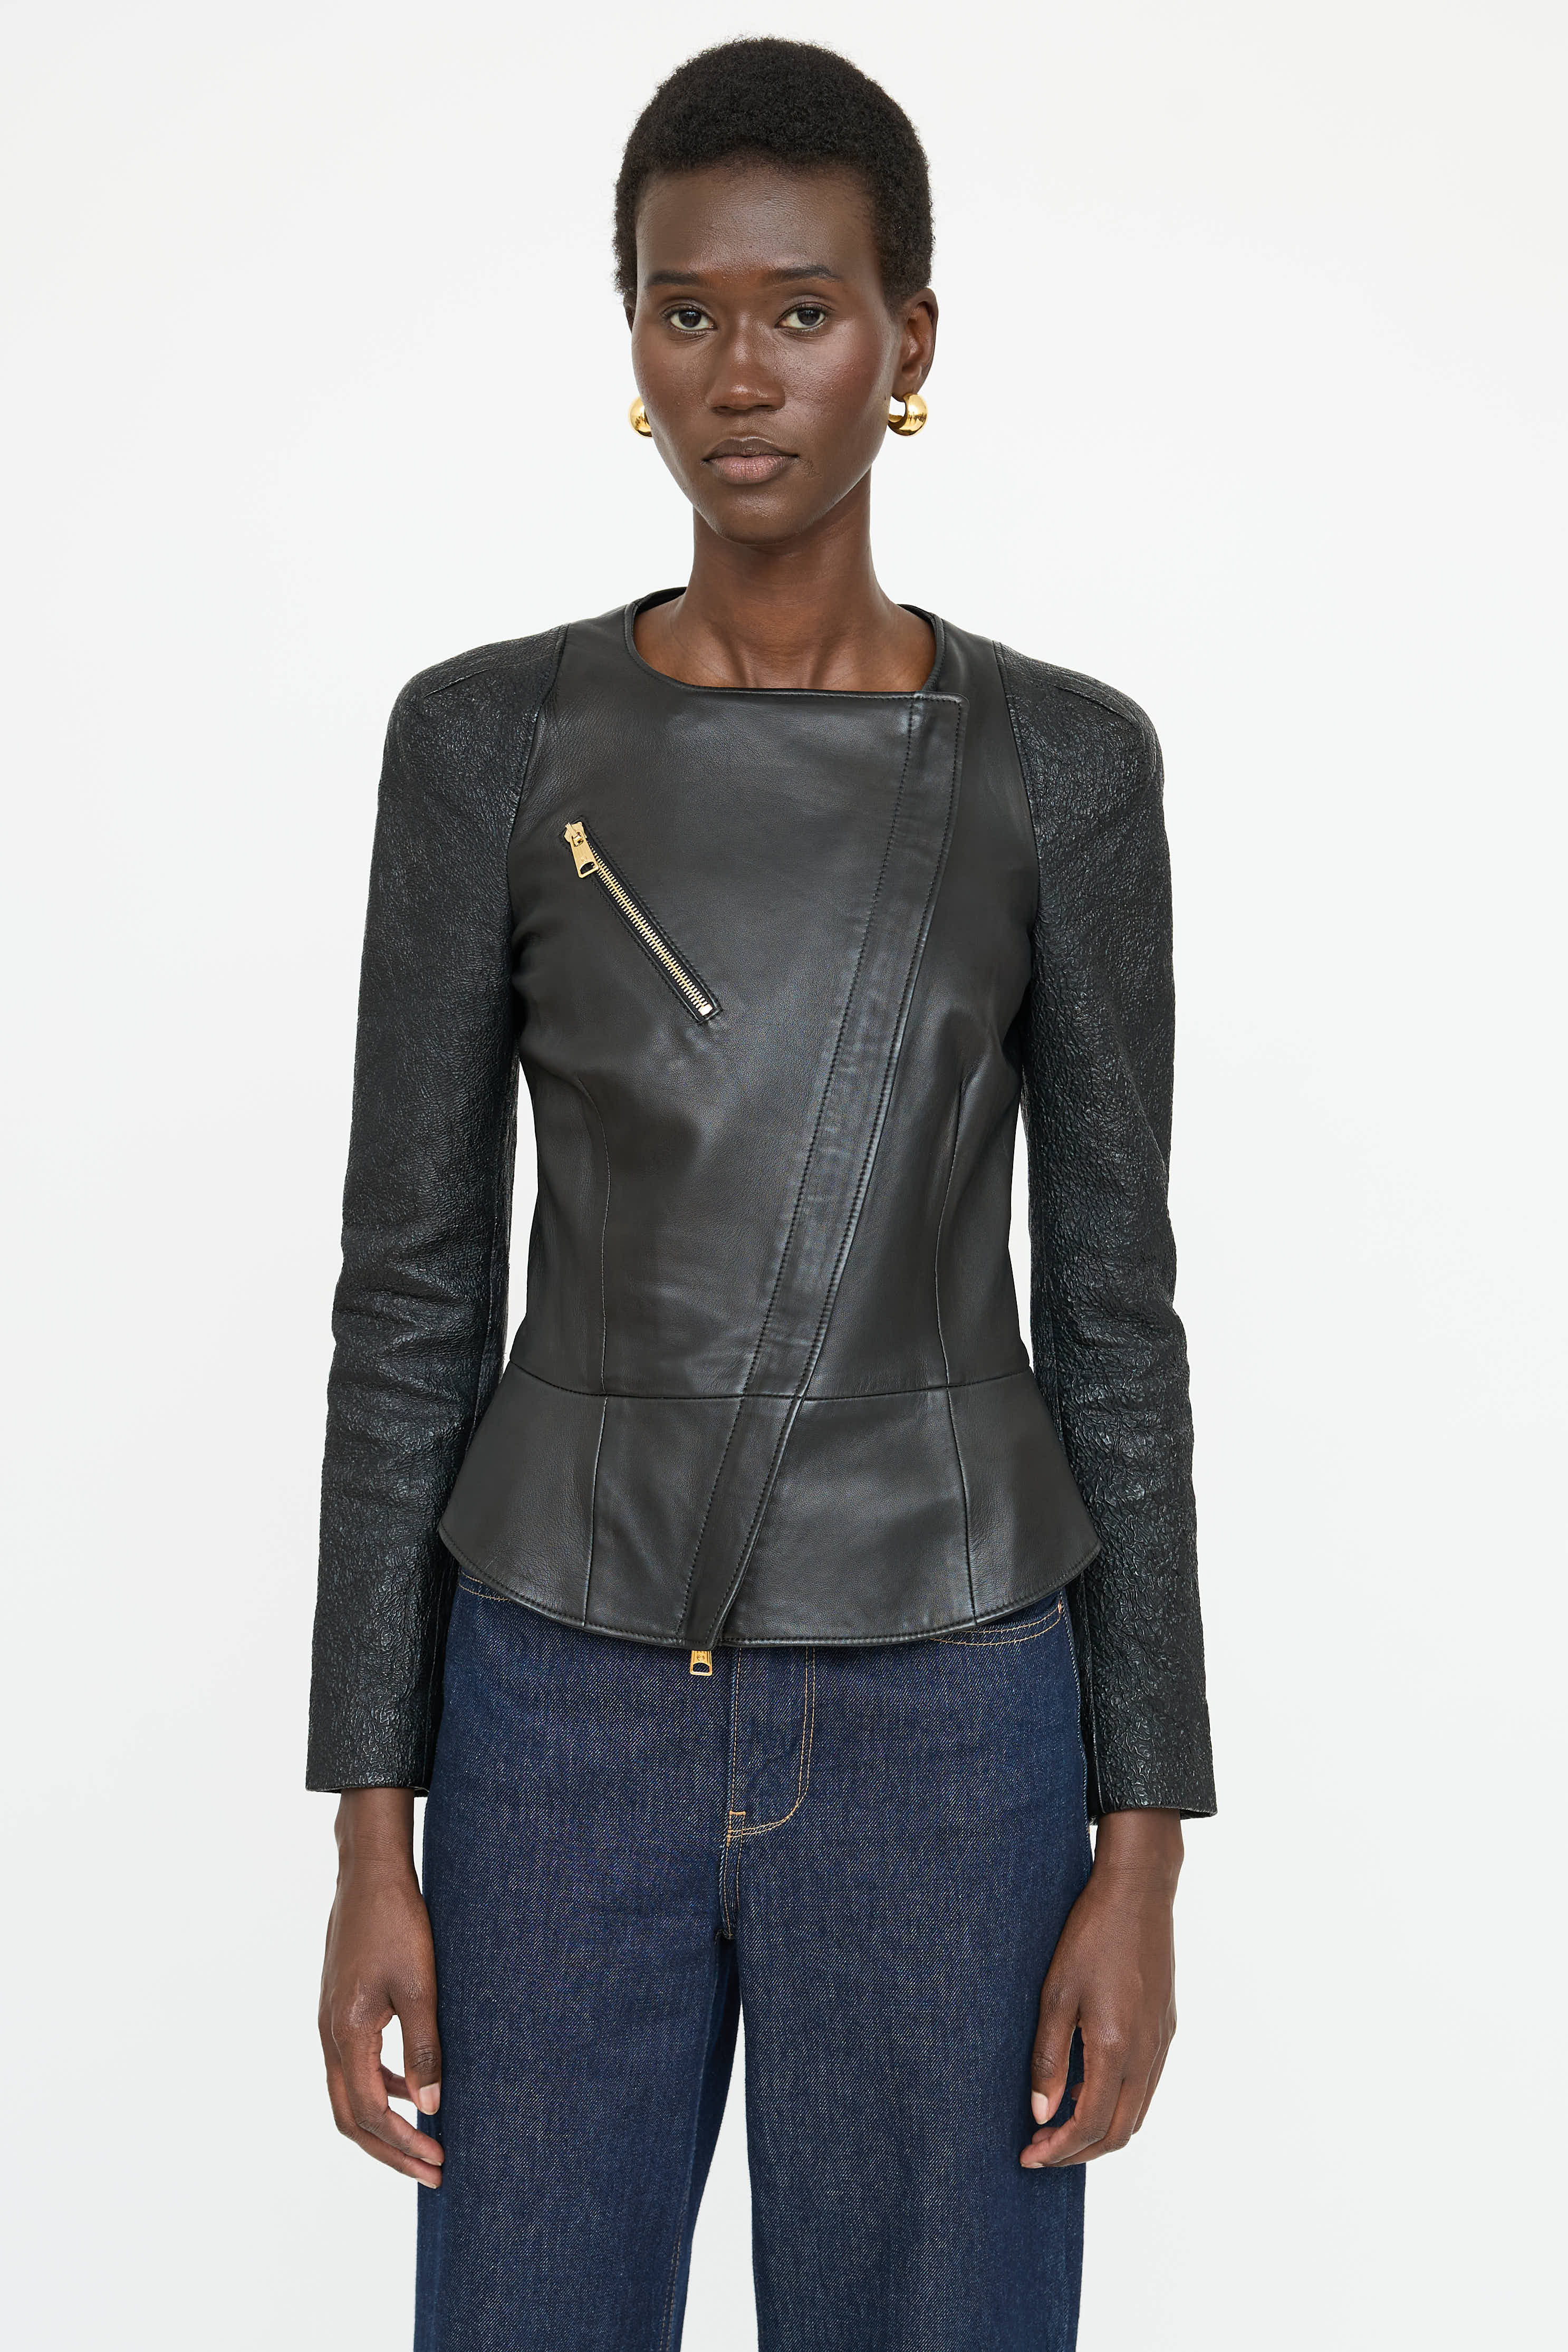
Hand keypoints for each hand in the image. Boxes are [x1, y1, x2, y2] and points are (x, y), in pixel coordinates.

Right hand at [319, 1787, 444, 2187]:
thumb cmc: (397, 1923)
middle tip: (432, 2171)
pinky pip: (355, 2067)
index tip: (438, 2162)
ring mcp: (331, 2024)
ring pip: (349, 2096)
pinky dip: (382, 2089)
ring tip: (425, 2142)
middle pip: (351, 2118)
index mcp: (348, 2034)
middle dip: (391, 2151)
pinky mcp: (341, 2010)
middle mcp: (331, 2036)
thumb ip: (424, 2048)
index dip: (403, 2145)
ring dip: (385, 2124)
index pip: (370, 2113)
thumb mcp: (420, 1985)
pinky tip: (414, 2089)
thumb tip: (432, 2108)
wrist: (369, 1874)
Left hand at [1021, 1808, 1181, 2167]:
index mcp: (1117, 2048)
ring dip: (1099, 2130)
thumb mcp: (1056, 1994)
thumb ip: (1049, 2058)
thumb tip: (1041, 2113)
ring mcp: (1161, 2042)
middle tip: (1039, 2149)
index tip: (1028, 2156)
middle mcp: (1147, 2053)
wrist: (1138, 1892)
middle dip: (1078, 2151)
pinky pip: (1146, 2086)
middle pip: (1118, 2132)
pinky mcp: (1166, 2028)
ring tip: (1057, 2123)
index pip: (1090, 2126)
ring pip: (1136, 2113)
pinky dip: (1117, 2103)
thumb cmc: (1091, 1936)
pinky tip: (1087, 2087)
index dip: (1058, 2150)